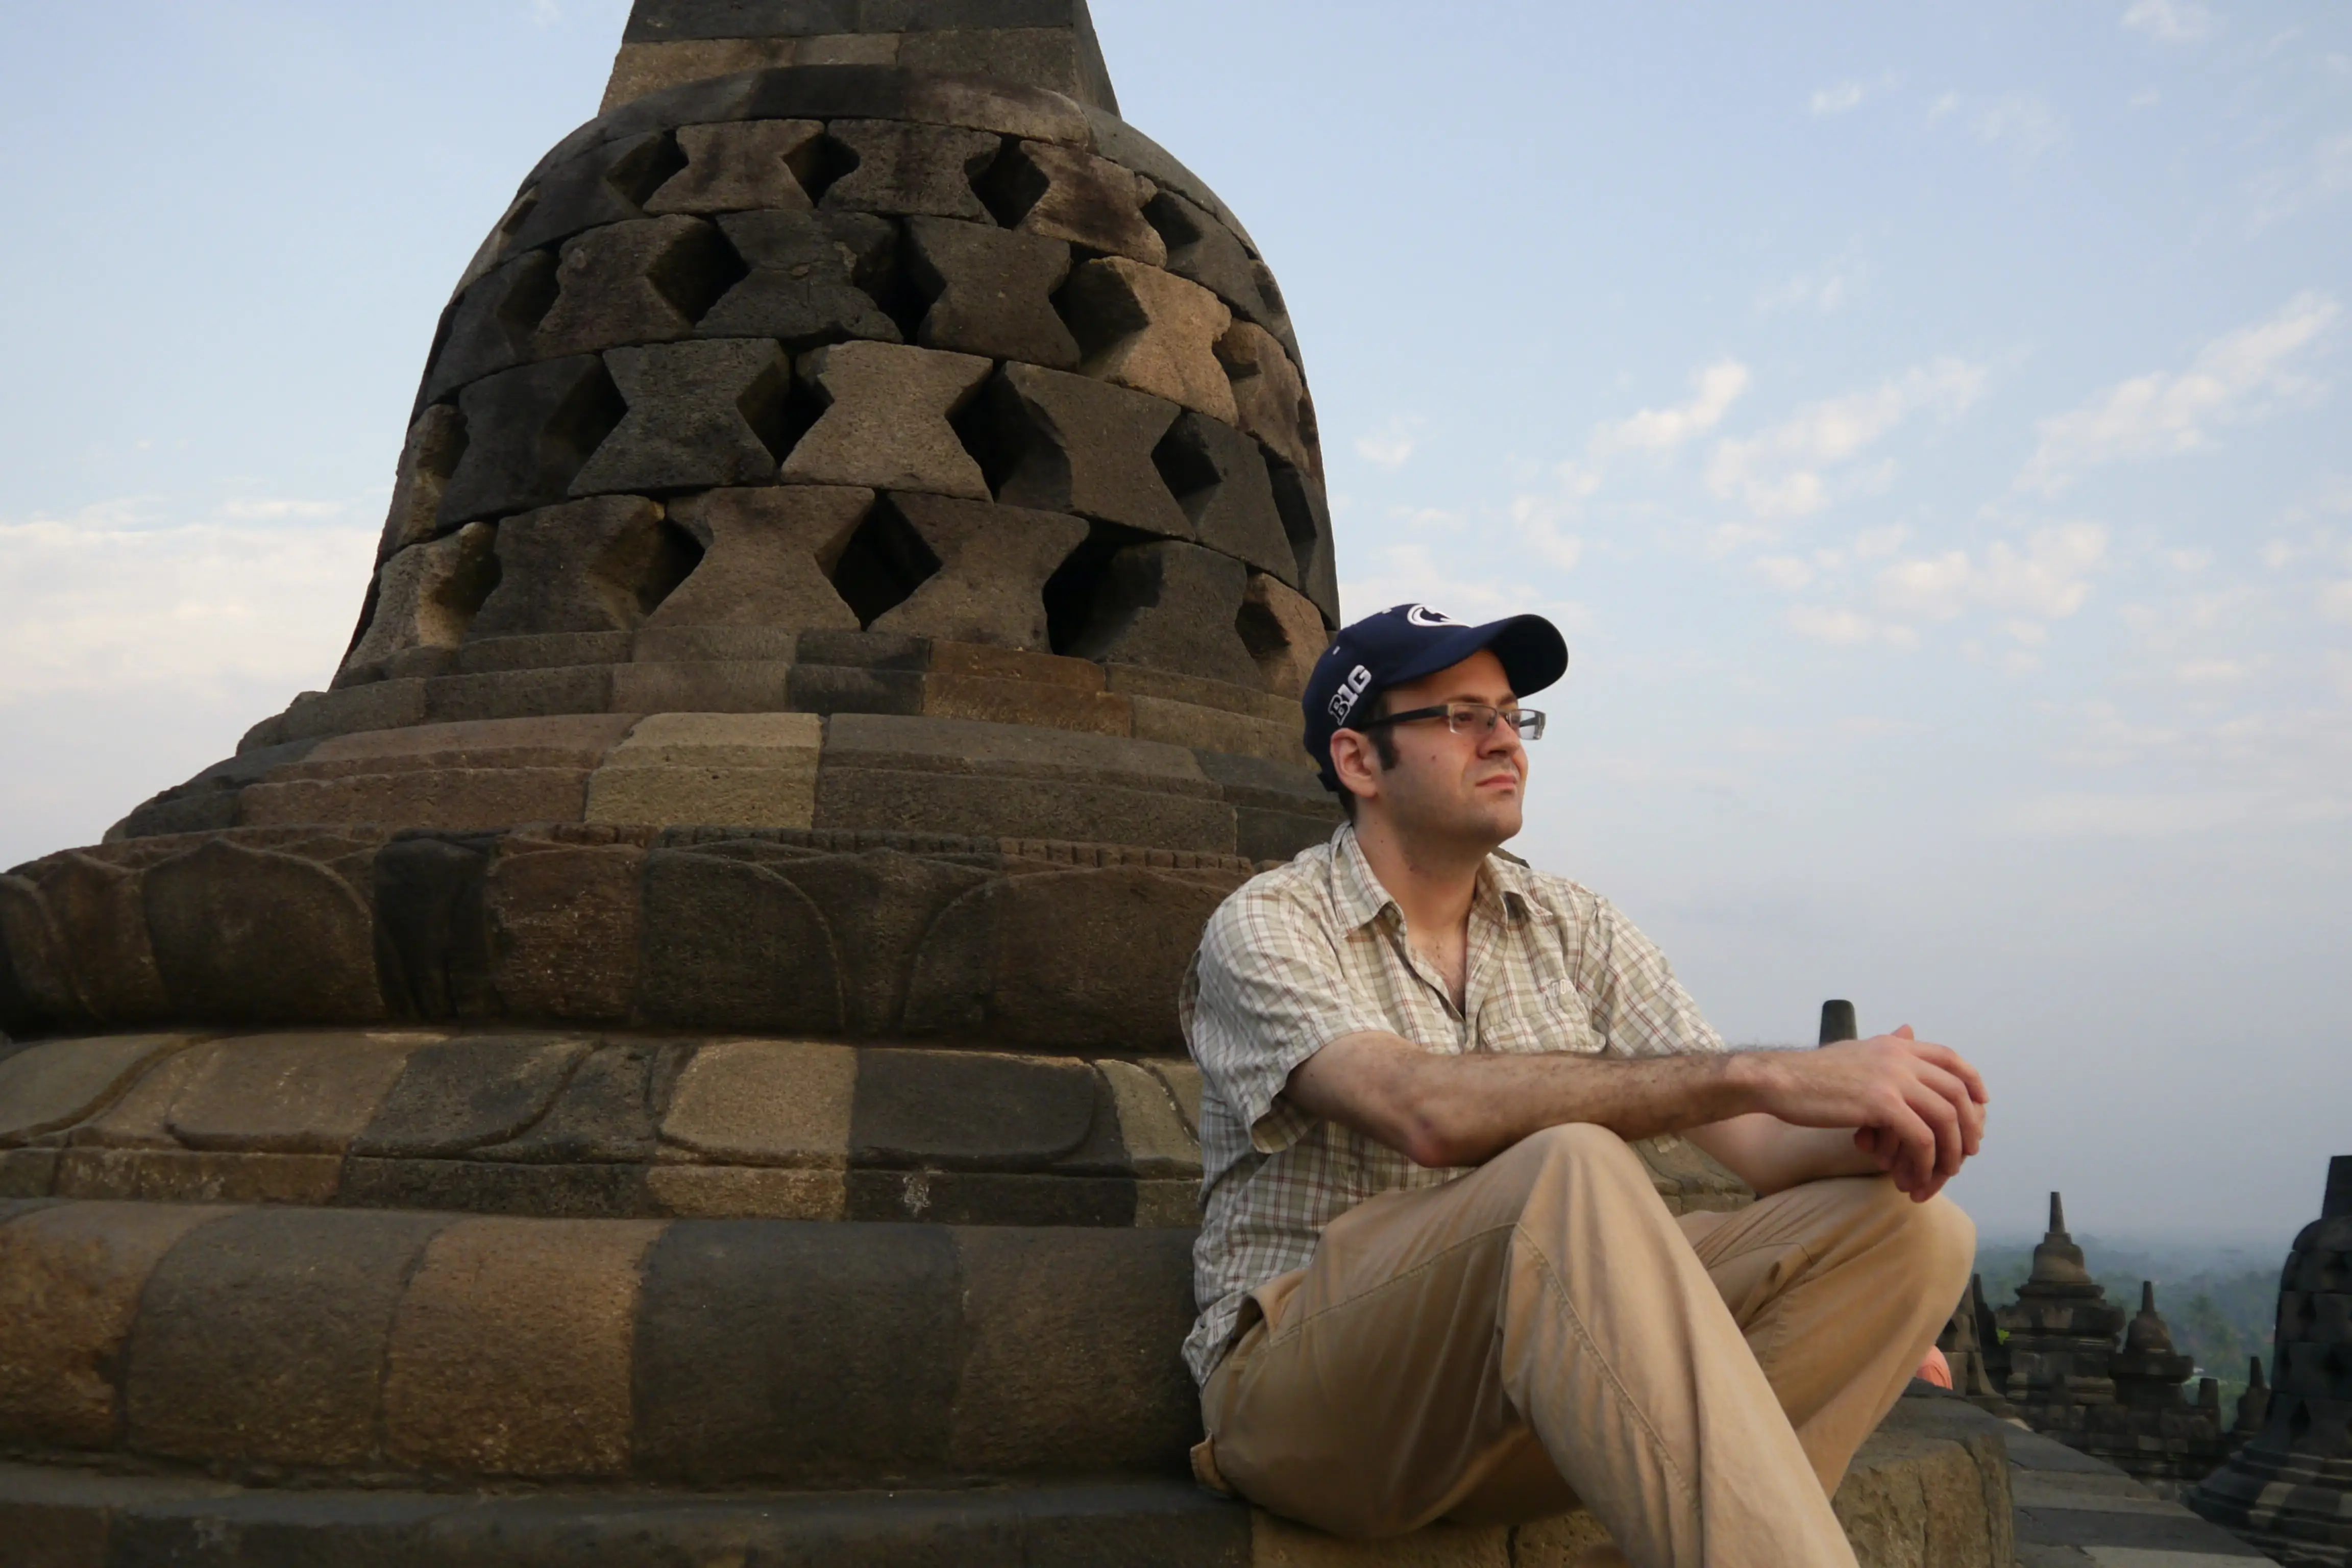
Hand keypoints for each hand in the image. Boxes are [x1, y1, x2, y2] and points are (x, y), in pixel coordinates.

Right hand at [1752, 1027, 1986, 1200]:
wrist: (1779, 1081)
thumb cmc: (1812, 1073)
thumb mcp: (1857, 1050)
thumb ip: (1887, 1045)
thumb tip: (1908, 1030)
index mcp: (1896, 1045)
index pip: (1951, 1058)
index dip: (1973, 1082)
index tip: (1981, 1105)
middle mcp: (1900, 1057)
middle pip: (1957, 1091)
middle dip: (1969, 1127)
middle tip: (1966, 1153)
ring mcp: (1892, 1078)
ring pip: (1945, 1118)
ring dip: (1949, 1151)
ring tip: (1943, 1173)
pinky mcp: (1881, 1103)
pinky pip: (1920, 1137)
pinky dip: (1925, 1160)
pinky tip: (1915, 1175)